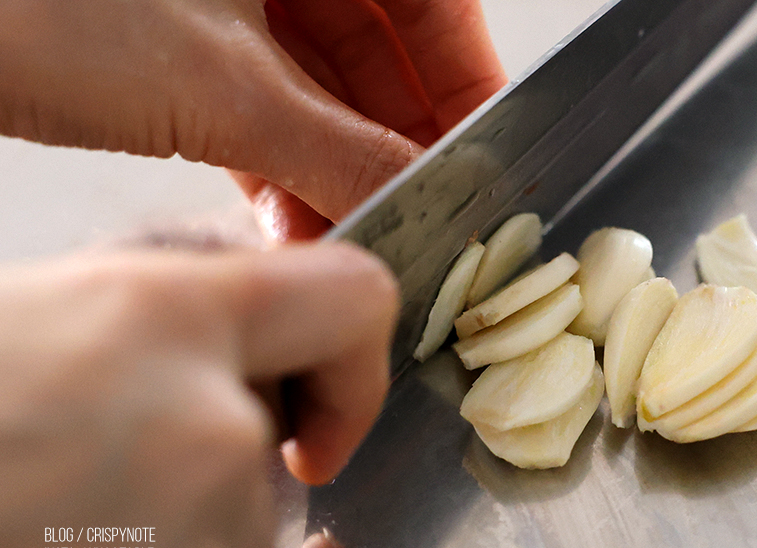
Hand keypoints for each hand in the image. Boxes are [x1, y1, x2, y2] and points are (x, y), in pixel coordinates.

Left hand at [0, 0, 506, 238]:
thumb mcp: (224, 85)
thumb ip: (337, 150)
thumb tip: (413, 193)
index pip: (436, 8)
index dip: (469, 88)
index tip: (486, 160)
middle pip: (381, 56)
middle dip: (395, 148)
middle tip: (417, 217)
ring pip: (322, 90)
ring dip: (337, 169)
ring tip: (354, 236)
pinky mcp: (190, 43)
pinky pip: (264, 108)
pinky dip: (282, 167)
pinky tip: (297, 222)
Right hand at [0, 242, 397, 547]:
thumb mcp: (44, 319)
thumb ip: (169, 314)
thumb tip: (258, 334)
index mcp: (162, 319)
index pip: (355, 298)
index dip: (349, 356)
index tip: (311, 408)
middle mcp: (207, 431)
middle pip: (275, 443)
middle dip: (216, 456)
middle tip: (103, 464)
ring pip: (239, 536)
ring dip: (176, 534)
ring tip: (61, 521)